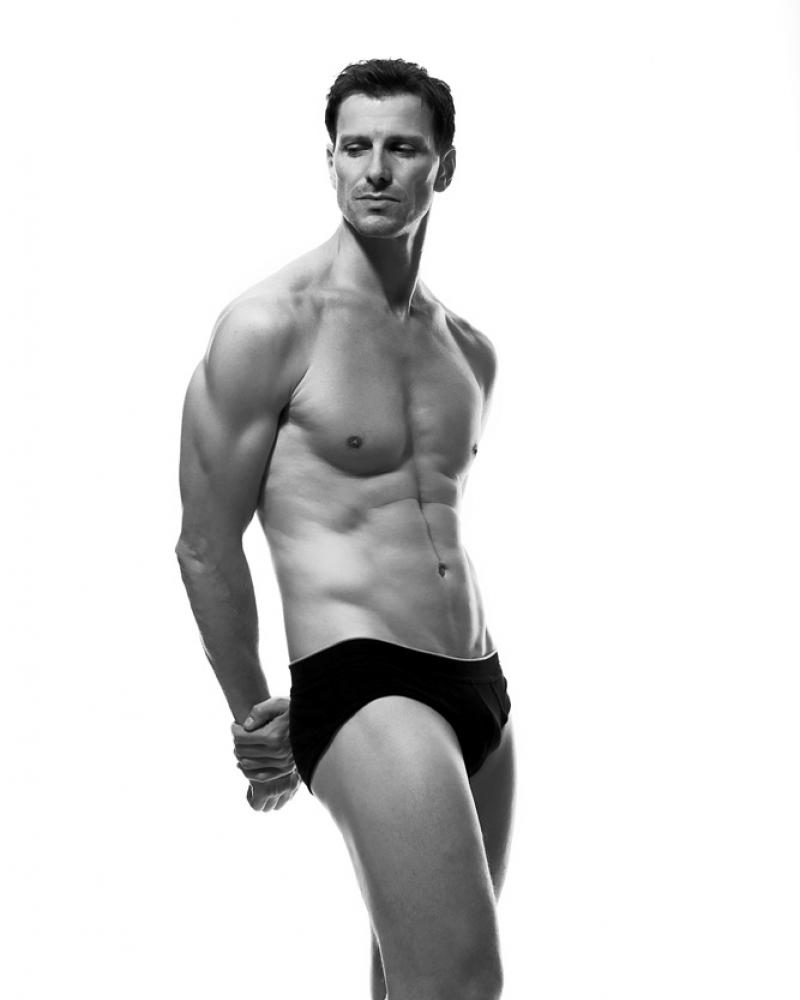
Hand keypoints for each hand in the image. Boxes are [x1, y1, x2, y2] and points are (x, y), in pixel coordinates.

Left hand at [232, 696, 299, 811]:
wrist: (316, 722)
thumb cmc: (295, 710)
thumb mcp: (278, 703)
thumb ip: (260, 711)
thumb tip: (246, 726)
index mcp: (273, 736)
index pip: (241, 738)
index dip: (234, 730)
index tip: (236, 725)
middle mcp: (278, 752)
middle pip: (242, 751)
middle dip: (237, 741)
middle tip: (239, 733)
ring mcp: (282, 763)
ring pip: (248, 764)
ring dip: (241, 755)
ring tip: (244, 745)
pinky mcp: (285, 770)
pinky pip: (260, 777)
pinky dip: (248, 771)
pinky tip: (245, 762)